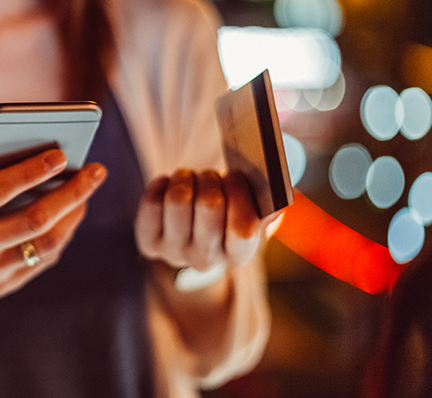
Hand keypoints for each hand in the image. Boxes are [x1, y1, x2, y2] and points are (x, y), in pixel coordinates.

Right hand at [0, 149, 106, 376]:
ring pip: (44, 244)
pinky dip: (61, 235)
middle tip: (95, 171)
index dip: (29, 172)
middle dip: (70, 193)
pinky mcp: (0, 288)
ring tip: (86, 192)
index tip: (61, 153)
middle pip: (32, 220)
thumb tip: (24, 146)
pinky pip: (41, 261)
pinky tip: (71, 215)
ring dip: (73, 216)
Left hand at [134, 169, 270, 272]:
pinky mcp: (148, 242)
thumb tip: (284, 193)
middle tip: (211, 175)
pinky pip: (152, 201)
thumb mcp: (252, 214)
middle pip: (209, 206)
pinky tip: (170, 184)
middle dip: (211, 179)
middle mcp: (205, 260)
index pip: (242, 229)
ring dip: (186, 178)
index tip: (236, 174)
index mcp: (239, 255)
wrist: (192, 239)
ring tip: (190, 178)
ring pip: (178, 199)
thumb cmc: (227, 217)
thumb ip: (269, 204)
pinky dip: (162, 184)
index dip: (239, 194)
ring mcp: (174, 253)